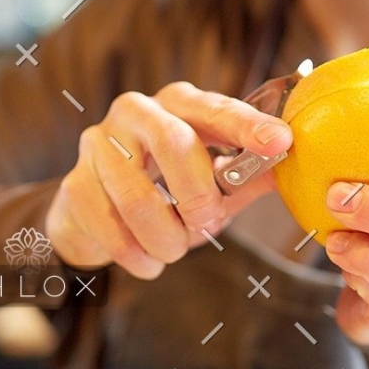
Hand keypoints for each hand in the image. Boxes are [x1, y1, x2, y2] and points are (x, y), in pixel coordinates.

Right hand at [46, 82, 291, 278]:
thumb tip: (293, 170)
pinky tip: (148, 263)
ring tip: (173, 251)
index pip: (216, 108)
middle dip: (198, 194)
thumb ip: (248, 175)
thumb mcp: (214, 181)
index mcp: (179, 105)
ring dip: (165, 236)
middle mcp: (136, 112)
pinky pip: (109, 226)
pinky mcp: (75, 184)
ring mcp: (99, 145)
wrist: (95, 213)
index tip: (280, 141)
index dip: (248, 125)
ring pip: (138, 195)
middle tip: (208, 226)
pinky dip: (136, 255)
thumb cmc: (166, 190)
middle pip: (172, 142)